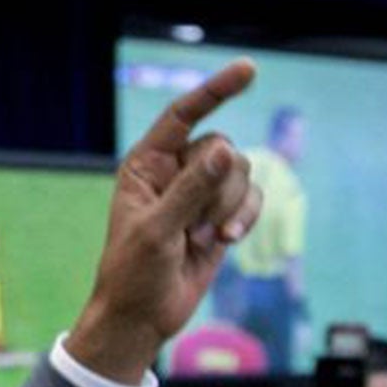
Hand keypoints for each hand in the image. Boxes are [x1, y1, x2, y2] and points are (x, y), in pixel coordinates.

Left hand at [66, 59, 261, 382]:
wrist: (142, 316)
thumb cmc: (134, 273)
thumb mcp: (158, 230)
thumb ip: (192, 189)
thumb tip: (227, 150)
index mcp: (147, 165)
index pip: (183, 115)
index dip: (215, 91)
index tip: (249, 69)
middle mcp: (175, 172)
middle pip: (221, 149)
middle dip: (217, 188)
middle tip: (192, 226)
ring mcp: (200, 194)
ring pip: (241, 172)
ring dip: (230, 206)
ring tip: (202, 238)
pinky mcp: (221, 216)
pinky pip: (252, 198)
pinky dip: (246, 217)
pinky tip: (227, 240)